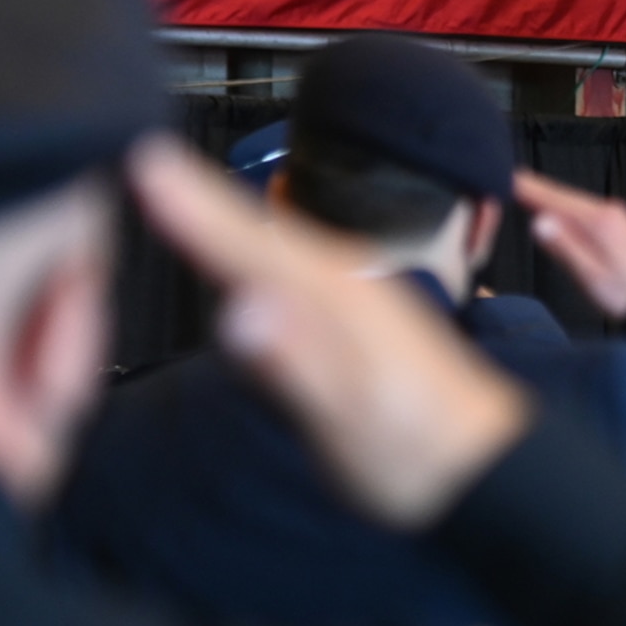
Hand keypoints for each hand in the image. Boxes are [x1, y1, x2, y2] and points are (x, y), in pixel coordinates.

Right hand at [127, 136, 533, 527]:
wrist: (483, 466)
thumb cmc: (419, 453)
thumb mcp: (351, 419)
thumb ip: (296, 362)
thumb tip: (243, 310)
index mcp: (333, 300)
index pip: (245, 244)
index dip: (193, 208)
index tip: (146, 164)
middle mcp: (342, 282)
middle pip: (253, 230)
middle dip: (198, 196)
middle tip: (142, 159)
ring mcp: (351, 296)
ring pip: (270, 243)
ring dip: (221, 215)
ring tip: (172, 185)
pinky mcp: (353, 315)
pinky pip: (288, 265)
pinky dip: (252, 248)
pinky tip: (239, 249)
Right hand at [514, 170, 625, 319]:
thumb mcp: (592, 276)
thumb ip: (565, 248)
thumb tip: (538, 221)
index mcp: (599, 221)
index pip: (553, 197)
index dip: (527, 188)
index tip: (502, 176)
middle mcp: (609, 211)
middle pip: (563, 196)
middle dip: (535, 190)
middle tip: (507, 182)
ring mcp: (618, 218)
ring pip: (575, 204)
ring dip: (550, 200)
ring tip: (525, 194)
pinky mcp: (622, 227)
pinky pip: (587, 212)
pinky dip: (567, 210)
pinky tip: (558, 214)